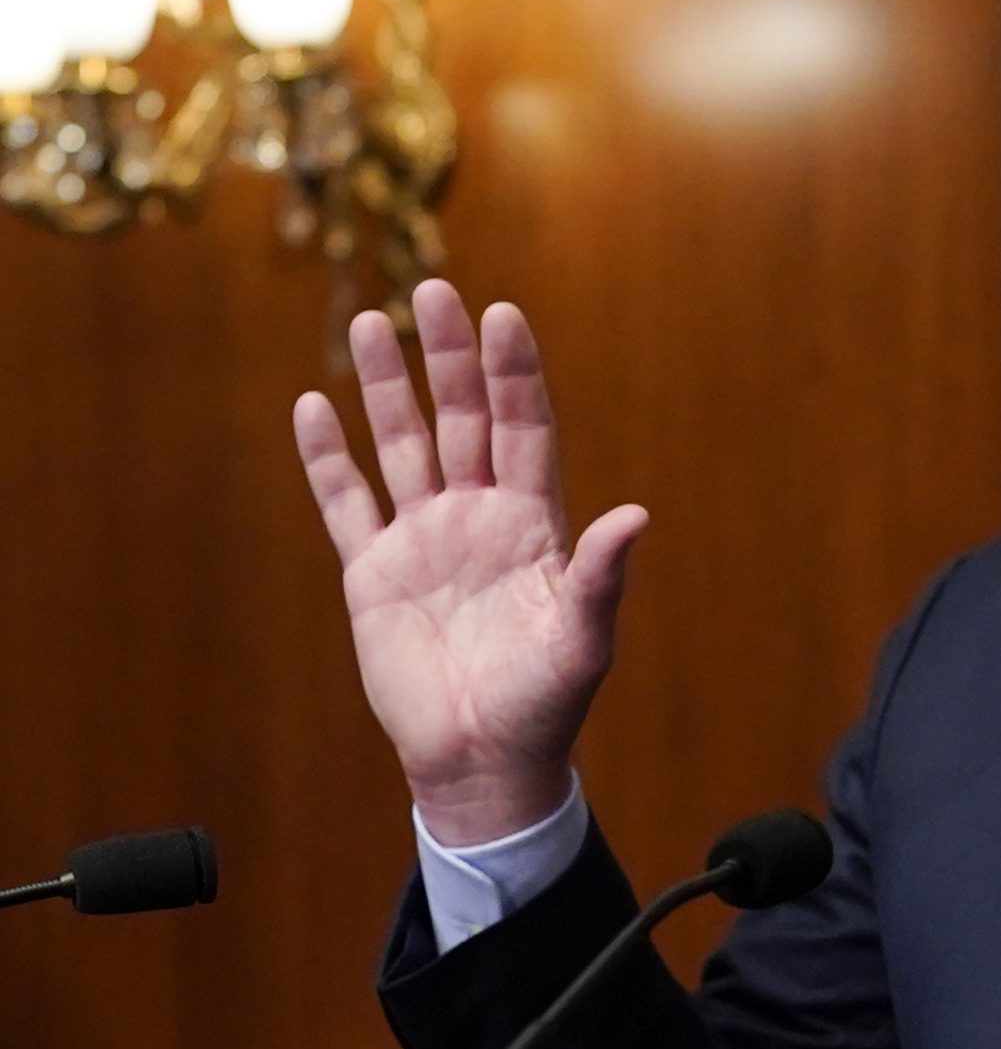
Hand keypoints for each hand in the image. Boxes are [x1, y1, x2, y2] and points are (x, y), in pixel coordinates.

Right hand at [293, 280, 647, 845]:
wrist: (484, 758)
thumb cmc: (546, 700)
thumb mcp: (584, 637)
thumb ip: (601, 574)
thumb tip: (638, 515)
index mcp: (533, 521)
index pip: (522, 427)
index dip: (513, 374)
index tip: (503, 315)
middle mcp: (477, 516)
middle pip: (460, 419)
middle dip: (447, 357)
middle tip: (432, 290)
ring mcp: (423, 539)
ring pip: (401, 445)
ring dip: (384, 388)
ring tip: (366, 324)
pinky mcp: (374, 573)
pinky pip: (347, 502)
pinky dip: (329, 457)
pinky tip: (314, 406)